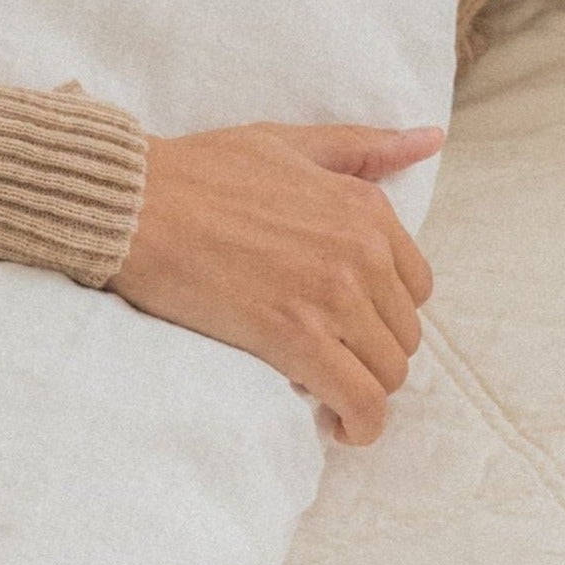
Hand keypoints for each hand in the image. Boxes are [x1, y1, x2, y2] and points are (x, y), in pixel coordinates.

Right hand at [109, 122, 441, 446]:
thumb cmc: (198, 172)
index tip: (343, 326)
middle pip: (402, 336)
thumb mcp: (289, 143)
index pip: (415, 288)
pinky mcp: (295, 337)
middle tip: (326, 362)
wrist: (134, 203)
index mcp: (366, 209)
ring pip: (386, 373)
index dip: (381, 314)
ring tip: (327, 394)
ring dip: (364, 392)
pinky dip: (360, 424)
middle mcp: (362, 252)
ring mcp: (332, 296)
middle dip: (370, 356)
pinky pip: (358, 399)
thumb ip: (363, 148)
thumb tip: (431, 138)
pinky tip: (340, 427)